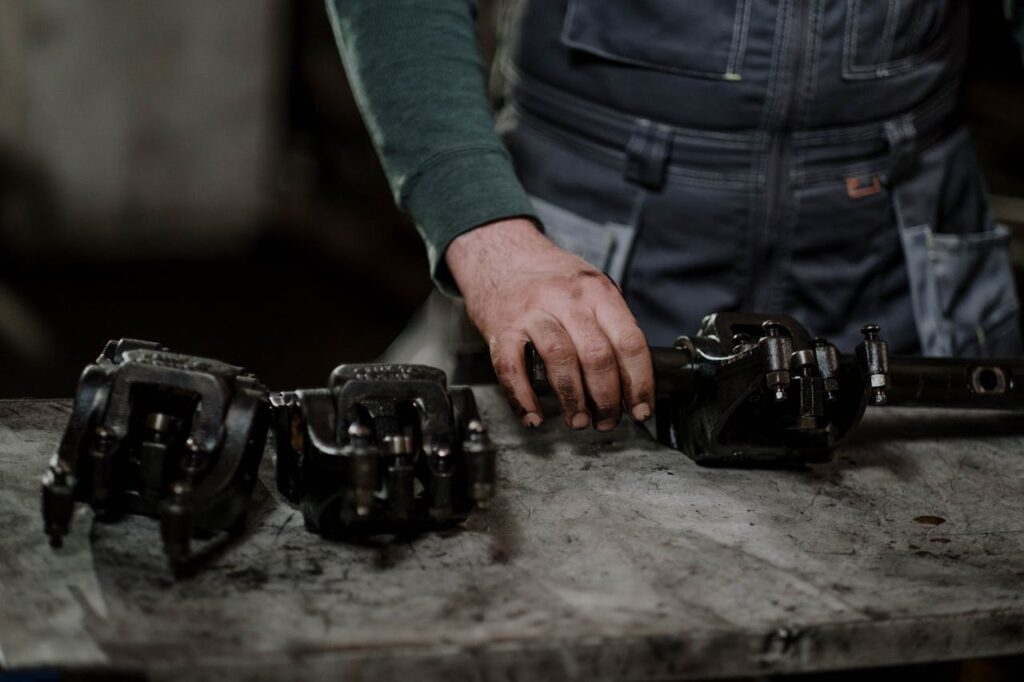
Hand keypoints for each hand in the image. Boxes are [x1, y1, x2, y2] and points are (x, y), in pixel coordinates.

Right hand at [445, 218, 654, 430]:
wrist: (500, 252)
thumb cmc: (548, 276)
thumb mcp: (589, 283)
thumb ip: (610, 320)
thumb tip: (632, 374)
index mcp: (597, 290)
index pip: (629, 341)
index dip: (639, 382)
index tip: (641, 408)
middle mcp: (566, 298)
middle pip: (597, 355)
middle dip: (607, 398)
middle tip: (607, 420)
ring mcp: (531, 312)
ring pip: (559, 360)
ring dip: (572, 399)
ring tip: (577, 421)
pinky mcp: (500, 328)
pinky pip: (511, 368)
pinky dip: (523, 398)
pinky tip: (533, 416)